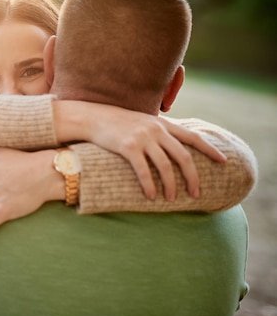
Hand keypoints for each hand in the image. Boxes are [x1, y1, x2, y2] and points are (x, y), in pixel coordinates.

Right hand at [56, 101, 226, 200]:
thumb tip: (170, 146)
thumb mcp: (141, 121)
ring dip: (171, 185)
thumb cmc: (116, 123)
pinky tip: (151, 196)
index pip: (193, 137)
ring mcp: (143, 138)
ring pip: (165, 166)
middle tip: (196, 193)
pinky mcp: (128, 147)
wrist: (92, 117)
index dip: (209, 149)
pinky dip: (149, 185)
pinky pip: (144, 171)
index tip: (223, 161)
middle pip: (183, 156)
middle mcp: (156, 130)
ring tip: (172, 198)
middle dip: (192, 177)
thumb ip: (157, 131)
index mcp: (162, 124)